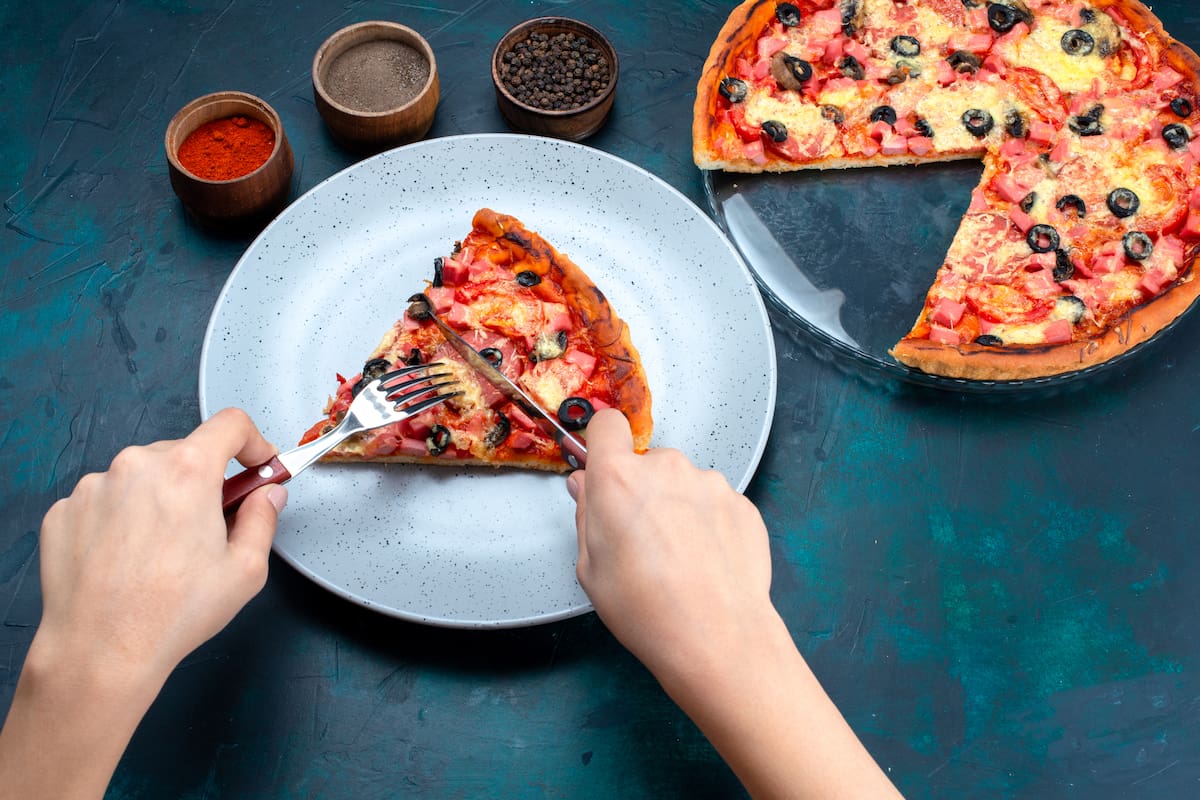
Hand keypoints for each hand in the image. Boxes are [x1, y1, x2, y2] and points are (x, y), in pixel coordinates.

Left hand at [34, 407, 285, 684]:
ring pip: (141, 476)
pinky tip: (125, 559)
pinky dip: (120, 518)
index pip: (230, 424)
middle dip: (203, 481)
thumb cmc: (173, 612)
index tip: (256, 463)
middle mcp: (136, 466)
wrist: (100, 651)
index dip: (252, 441)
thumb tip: (267, 496)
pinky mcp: (65, 510)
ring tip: (160, 551)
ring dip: (159, 498)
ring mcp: (94, 487)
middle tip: (209, 525)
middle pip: (184, 453)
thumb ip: (263, 519)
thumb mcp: (246, 570)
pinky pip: (105, 500)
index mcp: (188, 472)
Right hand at [569, 409, 774, 684]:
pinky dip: (709, 524)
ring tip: (679, 557)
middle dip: (643, 490)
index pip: (607, 426)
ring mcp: (709, 483)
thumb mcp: (591, 569)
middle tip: (641, 537)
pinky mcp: (741, 503)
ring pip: (684, 484)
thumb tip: (586, 489)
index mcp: (619, 479)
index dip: (604, 444)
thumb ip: (587, 516)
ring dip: (679, 507)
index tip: (605, 465)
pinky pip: (715, 503)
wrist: (716, 635)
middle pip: (648, 463)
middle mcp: (666, 468)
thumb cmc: (648, 609)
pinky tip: (705, 562)